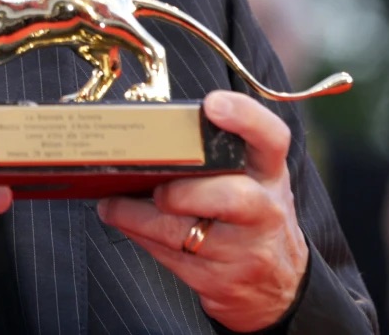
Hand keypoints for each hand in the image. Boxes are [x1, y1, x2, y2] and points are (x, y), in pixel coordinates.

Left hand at [97, 90, 307, 331]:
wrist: (277, 285)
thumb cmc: (250, 214)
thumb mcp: (251, 178)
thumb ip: (217, 153)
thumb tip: (147, 133)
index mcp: (270, 173)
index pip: (271, 139)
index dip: (245, 119)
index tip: (212, 104)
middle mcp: (265, 211)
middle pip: (232, 197)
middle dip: (185, 192)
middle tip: (157, 188)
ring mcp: (245, 251)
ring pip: (185, 232)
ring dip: (138, 216)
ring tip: (111, 203)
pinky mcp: (220, 281)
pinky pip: (171, 256)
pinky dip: (140, 236)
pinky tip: (122, 220)